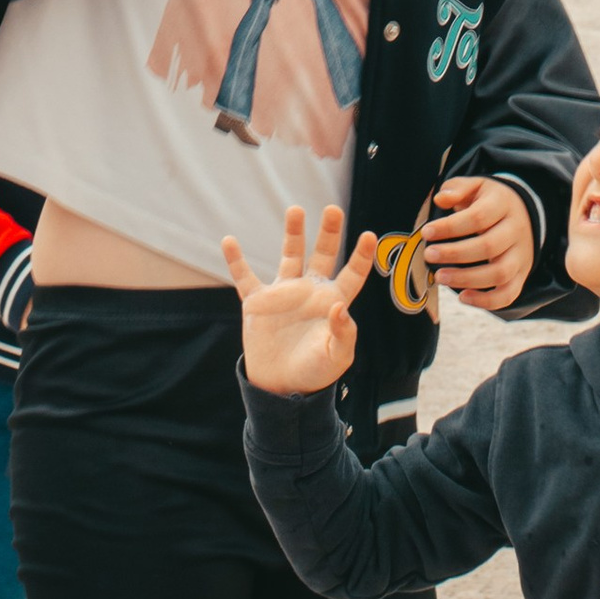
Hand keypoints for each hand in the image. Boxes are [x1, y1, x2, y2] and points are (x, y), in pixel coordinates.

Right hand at [224, 202, 374, 394]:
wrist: (282, 388)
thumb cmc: (315, 372)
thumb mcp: (336, 357)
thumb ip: (343, 333)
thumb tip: (341, 306)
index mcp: (332, 302)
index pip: (351, 274)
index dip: (361, 257)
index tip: (370, 236)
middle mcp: (310, 291)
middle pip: (323, 254)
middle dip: (329, 232)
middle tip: (333, 209)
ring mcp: (283, 294)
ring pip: (290, 256)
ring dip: (293, 233)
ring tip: (296, 210)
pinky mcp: (258, 303)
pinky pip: (245, 278)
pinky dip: (236, 261)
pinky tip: (229, 241)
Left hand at [419, 175, 535, 310]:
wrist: (523, 214)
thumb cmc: (489, 201)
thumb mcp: (476, 186)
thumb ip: (457, 189)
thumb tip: (440, 199)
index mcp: (503, 204)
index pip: (478, 217)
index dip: (450, 226)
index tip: (427, 232)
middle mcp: (516, 230)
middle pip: (488, 247)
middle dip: (454, 254)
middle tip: (429, 255)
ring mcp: (521, 255)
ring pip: (499, 273)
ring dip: (467, 279)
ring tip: (440, 277)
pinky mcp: (521, 275)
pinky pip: (508, 294)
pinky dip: (486, 301)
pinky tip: (463, 297)